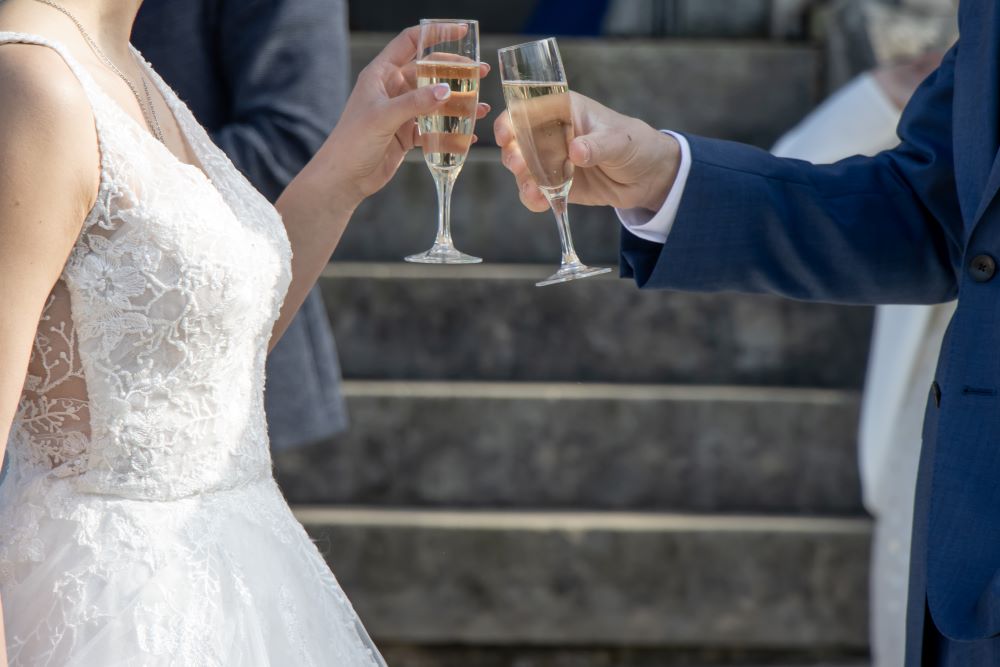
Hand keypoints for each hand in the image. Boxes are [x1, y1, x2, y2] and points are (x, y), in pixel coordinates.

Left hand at [311, 26, 490, 210]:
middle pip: (430, 72)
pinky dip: (450, 131)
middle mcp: (392, 89)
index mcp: (381, 74)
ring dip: (458, 104)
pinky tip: (469, 134)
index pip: (410, 42)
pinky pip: (433, 128)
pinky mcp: (406, 134)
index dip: (434, 34)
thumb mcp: (384, 118)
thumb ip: (415, 102)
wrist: (344, 179)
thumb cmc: (353, 142)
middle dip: (456, 72)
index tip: (460, 32)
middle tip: (481, 73)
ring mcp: (401, 112)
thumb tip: (446, 90)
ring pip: (435, 101)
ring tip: (481, 107)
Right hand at [495, 91, 679, 213]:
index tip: (507, 136)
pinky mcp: (556, 184)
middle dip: (514, 154)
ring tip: (532, 191)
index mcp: (563, 111)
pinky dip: (534, 199)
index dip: (511, 121)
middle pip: (517, 142)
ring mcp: (551, 160)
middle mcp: (551, 134)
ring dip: (522, 180)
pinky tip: (541, 202)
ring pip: (523, 169)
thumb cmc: (636, 144)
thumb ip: (598, 145)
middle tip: (520, 165)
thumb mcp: (620, 141)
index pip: (527, 110)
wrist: (648, 177)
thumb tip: (575, 151)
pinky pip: (536, 192)